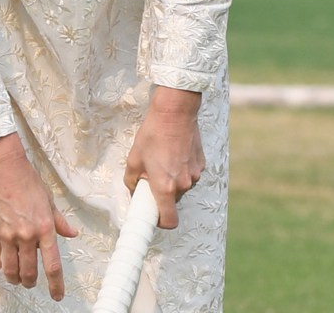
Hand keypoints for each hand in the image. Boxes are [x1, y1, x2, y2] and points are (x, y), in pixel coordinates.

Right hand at [0, 132, 77, 300]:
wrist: (2, 165)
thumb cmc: (26, 178)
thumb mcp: (48, 199)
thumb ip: (59, 221)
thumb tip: (72, 233)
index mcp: (44, 227)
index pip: (53, 265)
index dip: (56, 285)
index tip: (57, 295)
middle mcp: (26, 235)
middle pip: (29, 272)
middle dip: (31, 282)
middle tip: (31, 282)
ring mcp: (6, 234)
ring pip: (10, 269)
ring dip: (14, 278)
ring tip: (16, 278)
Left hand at [124, 86, 204, 228]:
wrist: (175, 111)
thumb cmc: (153, 134)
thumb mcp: (134, 158)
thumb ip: (132, 181)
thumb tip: (134, 190)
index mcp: (165, 187)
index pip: (169, 221)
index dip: (160, 222)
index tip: (153, 214)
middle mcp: (183, 184)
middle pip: (173, 201)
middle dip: (163, 193)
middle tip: (153, 175)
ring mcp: (194, 174)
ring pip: (182, 186)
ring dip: (173, 179)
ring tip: (164, 157)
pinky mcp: (201, 163)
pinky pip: (190, 173)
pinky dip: (182, 168)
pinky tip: (174, 150)